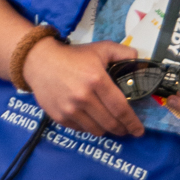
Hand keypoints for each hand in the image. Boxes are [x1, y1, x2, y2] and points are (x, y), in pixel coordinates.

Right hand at [22, 38, 144, 138]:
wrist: (39, 61)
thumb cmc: (74, 56)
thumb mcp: (101, 48)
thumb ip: (123, 53)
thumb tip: (140, 61)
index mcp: (97, 80)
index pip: (120, 108)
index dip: (132, 122)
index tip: (139, 131)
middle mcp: (83, 97)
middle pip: (110, 123)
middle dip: (122, 129)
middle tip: (126, 129)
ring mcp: (70, 109)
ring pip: (96, 130)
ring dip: (106, 130)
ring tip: (109, 124)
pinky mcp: (59, 117)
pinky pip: (81, 129)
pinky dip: (89, 127)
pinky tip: (92, 119)